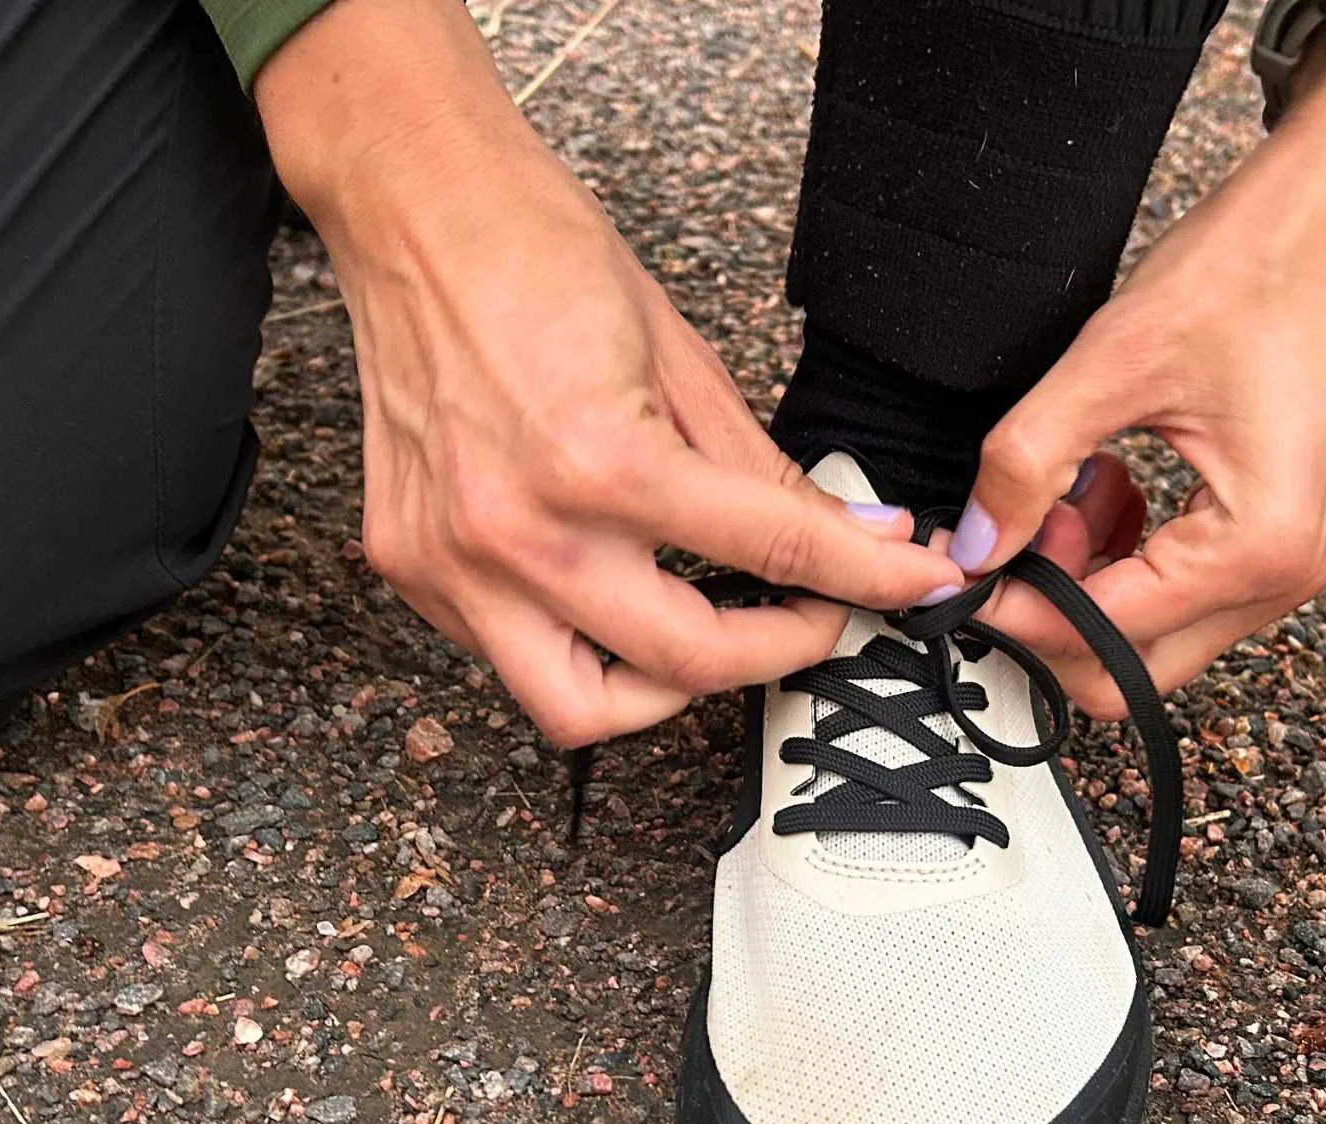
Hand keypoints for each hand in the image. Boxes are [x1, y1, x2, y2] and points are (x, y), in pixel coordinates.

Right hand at [257, 0, 959, 745]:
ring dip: (662, 693)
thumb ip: (766, 470)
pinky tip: (609, 594)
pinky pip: (507, 659)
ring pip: (580, 710)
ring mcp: (454, 561)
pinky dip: (574, 648)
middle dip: (782, 651)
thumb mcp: (682, 359)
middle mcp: (521, 530)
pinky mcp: (411, 567)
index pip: (775, 552)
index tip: (915, 586)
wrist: (414, 211)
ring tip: (705, 640)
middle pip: (688, 663)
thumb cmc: (539, 256)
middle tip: (816, 618)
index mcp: (603, 461)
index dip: (870, 577)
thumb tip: (857, 534)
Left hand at [962, 0, 1325, 717]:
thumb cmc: (1260, 269)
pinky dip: (1120, 555)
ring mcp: (1284, 562)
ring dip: (1085, 579)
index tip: (960, 568)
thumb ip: (1028, 462)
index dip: (1017, 610)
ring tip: (1067, 485)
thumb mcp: (1114, 362)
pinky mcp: (1271, 536)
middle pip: (1129, 667)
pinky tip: (1104, 481)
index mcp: (1255, 550)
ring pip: (1148, 633)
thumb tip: (972, 546)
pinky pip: (1176, 589)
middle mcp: (1282, 578)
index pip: (1103, 637)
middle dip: (1054, 609)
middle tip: (1019, 521)